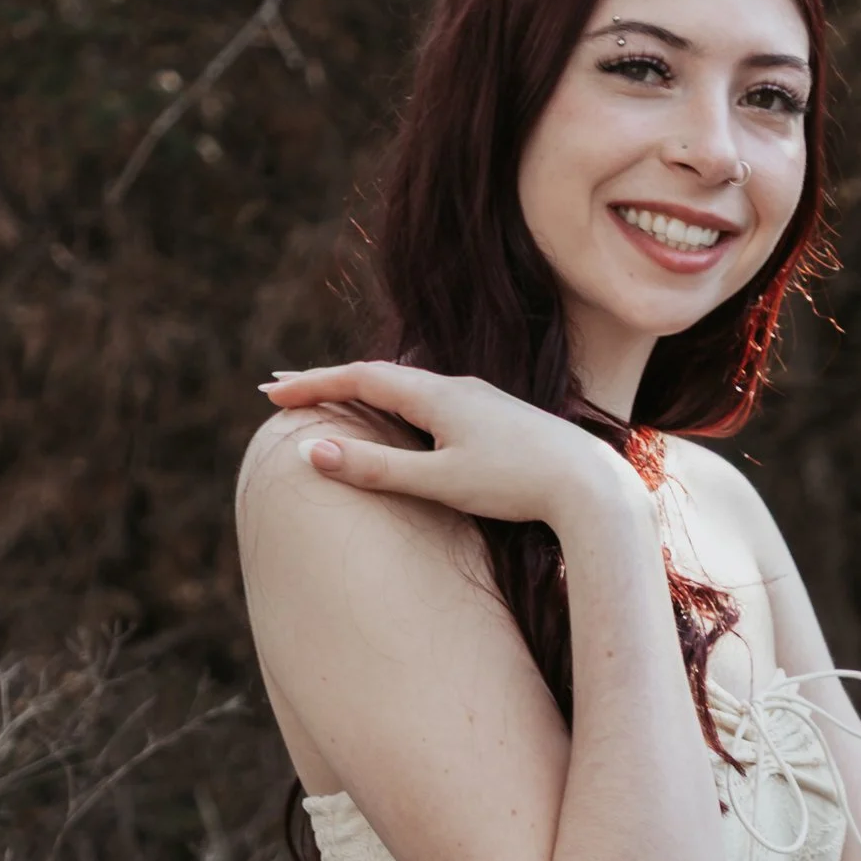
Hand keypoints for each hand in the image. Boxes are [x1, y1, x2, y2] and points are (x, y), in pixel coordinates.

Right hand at [261, 359, 639, 536]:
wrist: (590, 485)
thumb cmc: (516, 484)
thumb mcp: (438, 481)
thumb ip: (376, 468)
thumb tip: (314, 453)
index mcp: (437, 395)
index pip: (359, 378)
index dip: (312, 384)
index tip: (270, 394)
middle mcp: (457, 387)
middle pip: (379, 375)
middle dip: (329, 382)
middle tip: (284, 390)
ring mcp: (480, 400)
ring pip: (408, 386)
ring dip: (364, 390)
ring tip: (332, 398)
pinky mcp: (497, 419)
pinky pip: (432, 401)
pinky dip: (397, 404)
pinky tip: (402, 417)